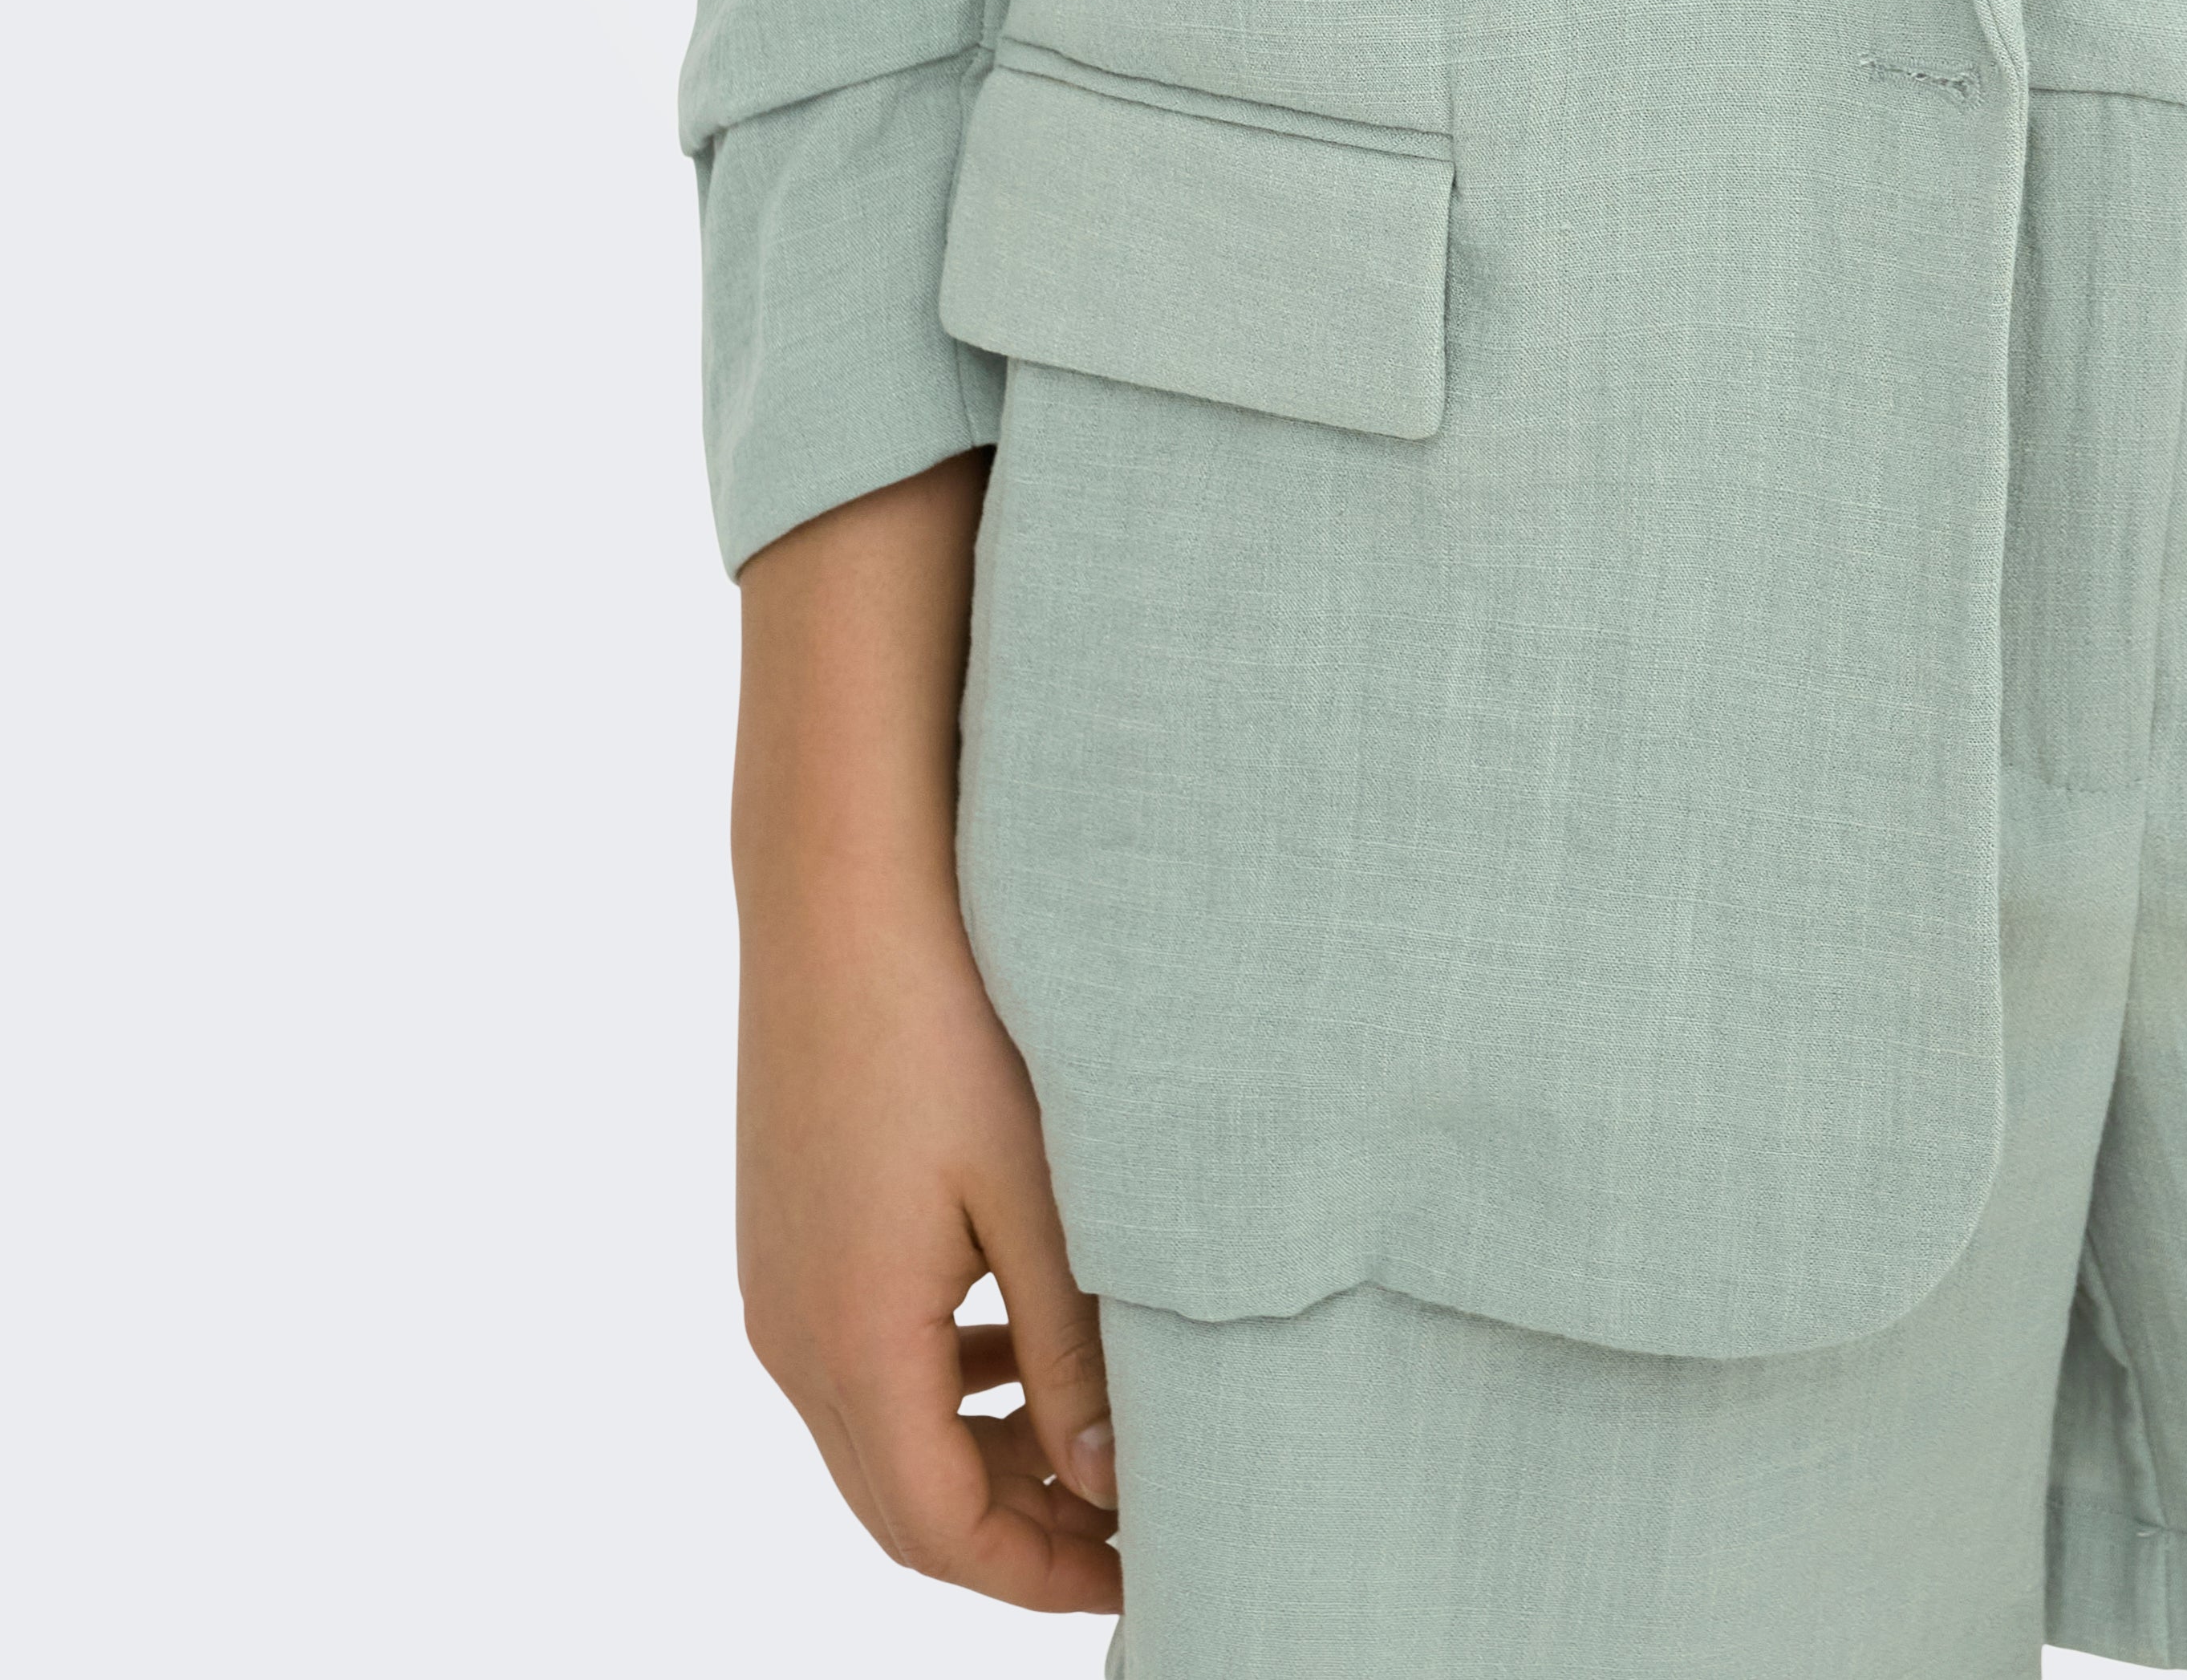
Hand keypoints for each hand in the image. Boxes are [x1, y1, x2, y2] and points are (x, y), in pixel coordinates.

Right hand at [732, 457, 1119, 1609]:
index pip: (940, 1531)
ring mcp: (777, 1281)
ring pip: (878, 1432)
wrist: (838, 882)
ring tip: (1095, 1442)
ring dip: (979, 1456)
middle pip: (902, 1502)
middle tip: (1131, 1532)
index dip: (1039, 1573)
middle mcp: (790, 1337)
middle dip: (1016, 1532)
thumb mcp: (1038, 1192)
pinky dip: (940, 1383)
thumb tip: (1110, 1479)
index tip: (1141, 1573)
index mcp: (850, 1344)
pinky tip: (1017, 1343)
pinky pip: (860, 1356)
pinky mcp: (786, 1229)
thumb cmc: (949, 1020)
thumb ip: (1071, 1348)